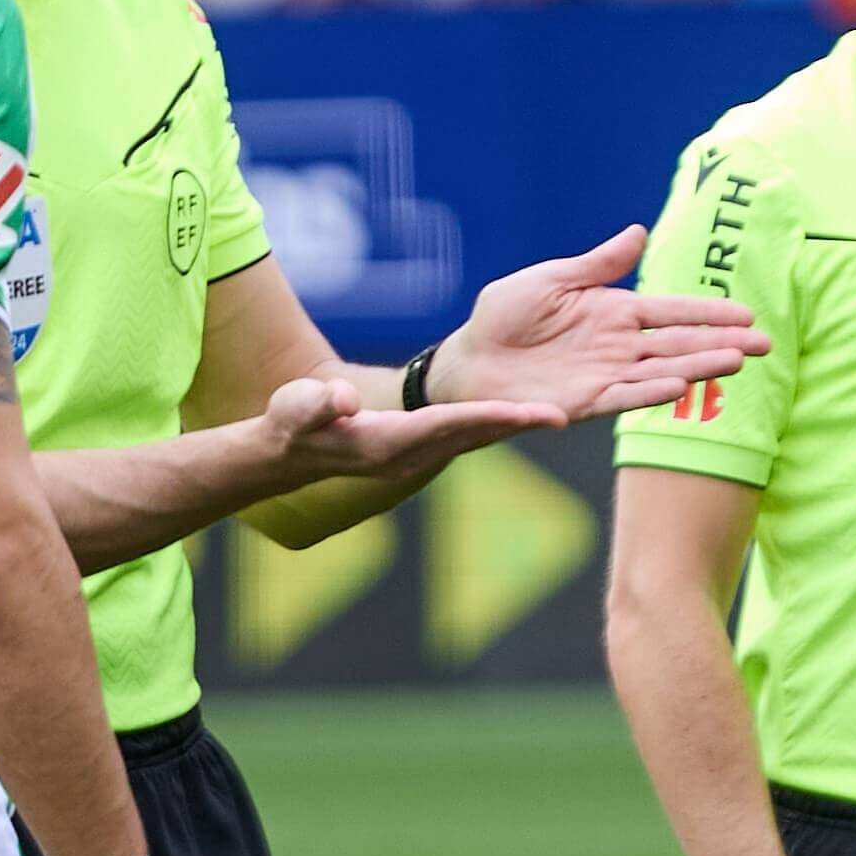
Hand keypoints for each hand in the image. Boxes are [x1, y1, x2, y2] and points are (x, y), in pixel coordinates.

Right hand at [262, 376, 564, 483]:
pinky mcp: (418, 449)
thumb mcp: (297, 407)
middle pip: (473, 437)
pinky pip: (464, 437)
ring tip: (558, 414)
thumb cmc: (291, 422)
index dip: (489, 418)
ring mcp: (415, 456)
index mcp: (389, 443)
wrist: (289, 451)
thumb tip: (343, 399)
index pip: (449, 426)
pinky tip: (521, 415)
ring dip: (512, 428)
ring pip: (474, 439)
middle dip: (517, 426)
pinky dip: (494, 427)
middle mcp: (410, 455)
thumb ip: (320, 403)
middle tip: (565, 415)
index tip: (525, 414)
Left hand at [426, 226, 769, 420]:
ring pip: (663, 372)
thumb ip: (598, 265)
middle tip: (765, 345)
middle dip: (721, 344)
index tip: (747, 315)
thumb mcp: (552, 280)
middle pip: (679, 344)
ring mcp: (604, 375)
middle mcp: (617, 346)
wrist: (468, 359)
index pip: (671, 312)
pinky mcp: (584, 402)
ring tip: (736, 363)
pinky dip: (652, 393)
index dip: (708, 314)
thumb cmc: (504, 316)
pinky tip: (681, 387)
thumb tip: (639, 232)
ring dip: (699, 368)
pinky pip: (624, 397)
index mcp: (613, 312)